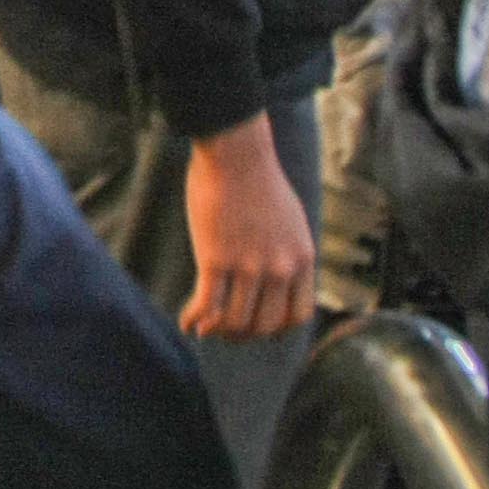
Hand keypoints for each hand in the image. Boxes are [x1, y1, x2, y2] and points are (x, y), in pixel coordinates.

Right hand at [181, 116, 315, 339]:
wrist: (236, 153)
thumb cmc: (258, 178)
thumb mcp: (291, 221)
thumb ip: (288, 252)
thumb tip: (276, 278)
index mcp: (302, 258)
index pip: (299, 315)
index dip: (278, 328)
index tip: (261, 326)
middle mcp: (280, 269)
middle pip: (266, 325)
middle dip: (245, 335)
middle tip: (228, 332)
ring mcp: (248, 267)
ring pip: (235, 321)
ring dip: (218, 331)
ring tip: (205, 328)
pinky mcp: (216, 260)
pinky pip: (207, 306)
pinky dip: (194, 319)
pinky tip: (186, 322)